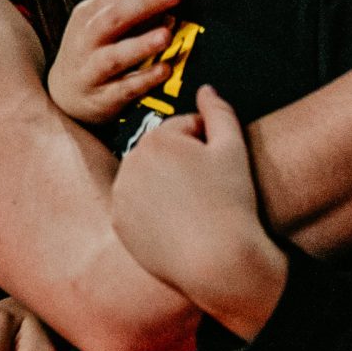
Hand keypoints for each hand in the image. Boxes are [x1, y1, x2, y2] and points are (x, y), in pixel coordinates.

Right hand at [47, 0, 181, 123]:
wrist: (63, 94)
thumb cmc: (94, 50)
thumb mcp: (104, 25)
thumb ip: (134, 9)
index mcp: (88, 15)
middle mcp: (85, 41)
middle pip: (113, 19)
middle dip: (144, 5)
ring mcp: (91, 71)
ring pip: (114, 57)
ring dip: (141, 45)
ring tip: (166, 35)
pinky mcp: (100, 99)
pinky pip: (123, 89)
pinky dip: (144, 79)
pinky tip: (165, 70)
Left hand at [111, 87, 280, 339]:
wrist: (218, 261)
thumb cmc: (231, 203)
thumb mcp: (233, 148)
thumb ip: (218, 111)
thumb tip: (205, 89)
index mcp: (157, 139)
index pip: (184, 130)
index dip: (209, 148)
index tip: (218, 172)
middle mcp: (130, 162)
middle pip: (163, 153)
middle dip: (184, 164)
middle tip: (207, 192)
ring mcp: (121, 194)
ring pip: (148, 179)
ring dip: (166, 186)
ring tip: (193, 209)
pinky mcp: (118, 222)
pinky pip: (137, 206)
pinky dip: (152, 211)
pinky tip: (176, 224)